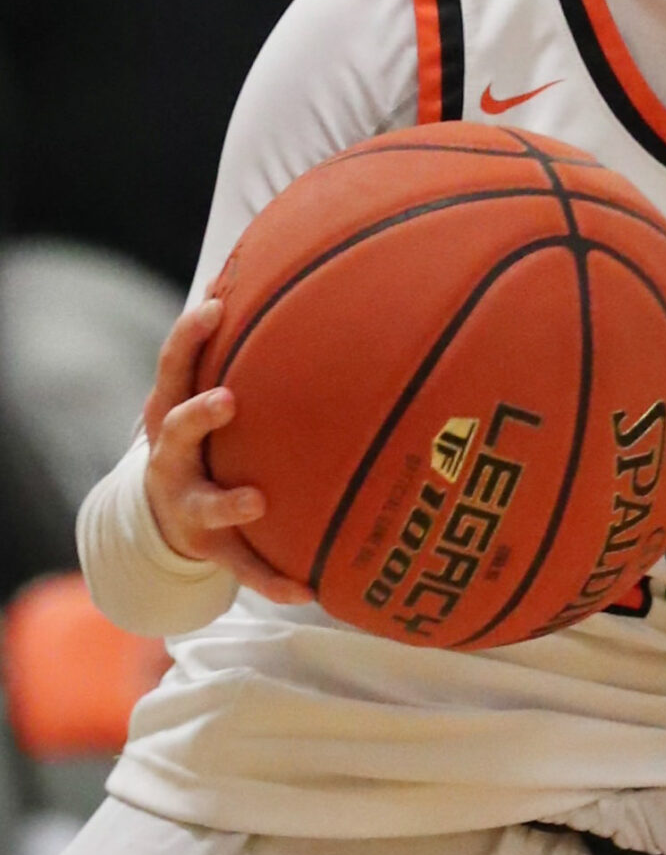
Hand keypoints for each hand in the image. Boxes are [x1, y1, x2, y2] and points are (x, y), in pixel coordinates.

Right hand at [141, 300, 314, 603]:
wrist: (166, 516)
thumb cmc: (206, 434)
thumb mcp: (208, 392)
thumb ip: (247, 346)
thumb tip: (304, 263)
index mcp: (173, 412)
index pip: (174, 366)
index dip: (189, 335)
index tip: (214, 306)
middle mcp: (172, 458)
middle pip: (176, 430)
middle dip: (198, 414)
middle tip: (227, 400)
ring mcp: (189, 504)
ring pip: (206, 505)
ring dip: (229, 501)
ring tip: (257, 499)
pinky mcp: (213, 548)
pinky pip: (246, 566)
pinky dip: (274, 579)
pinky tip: (309, 590)